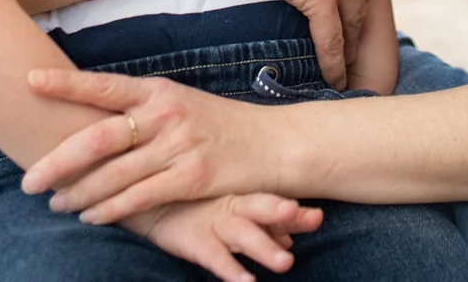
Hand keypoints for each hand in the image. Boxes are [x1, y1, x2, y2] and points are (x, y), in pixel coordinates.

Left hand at [22, 68, 293, 226]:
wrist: (274, 144)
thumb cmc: (221, 125)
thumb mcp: (182, 103)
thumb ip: (142, 108)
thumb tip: (93, 112)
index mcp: (160, 90)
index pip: (104, 84)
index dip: (66, 83)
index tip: (30, 79)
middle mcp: (166, 114)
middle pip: (99, 137)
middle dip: (58, 161)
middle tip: (29, 180)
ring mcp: (180, 145)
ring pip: (115, 173)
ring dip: (79, 193)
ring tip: (56, 204)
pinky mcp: (193, 177)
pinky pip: (141, 196)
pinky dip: (111, 209)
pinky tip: (92, 216)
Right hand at [127, 194, 321, 281]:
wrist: (150, 198)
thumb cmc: (196, 202)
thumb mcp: (229, 207)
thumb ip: (261, 222)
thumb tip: (290, 243)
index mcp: (244, 195)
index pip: (275, 200)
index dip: (296, 211)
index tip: (318, 217)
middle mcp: (233, 206)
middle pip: (263, 207)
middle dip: (285, 214)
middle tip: (312, 219)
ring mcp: (214, 223)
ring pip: (245, 234)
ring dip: (266, 247)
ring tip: (286, 262)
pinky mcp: (194, 241)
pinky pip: (215, 258)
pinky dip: (231, 270)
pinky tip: (247, 281)